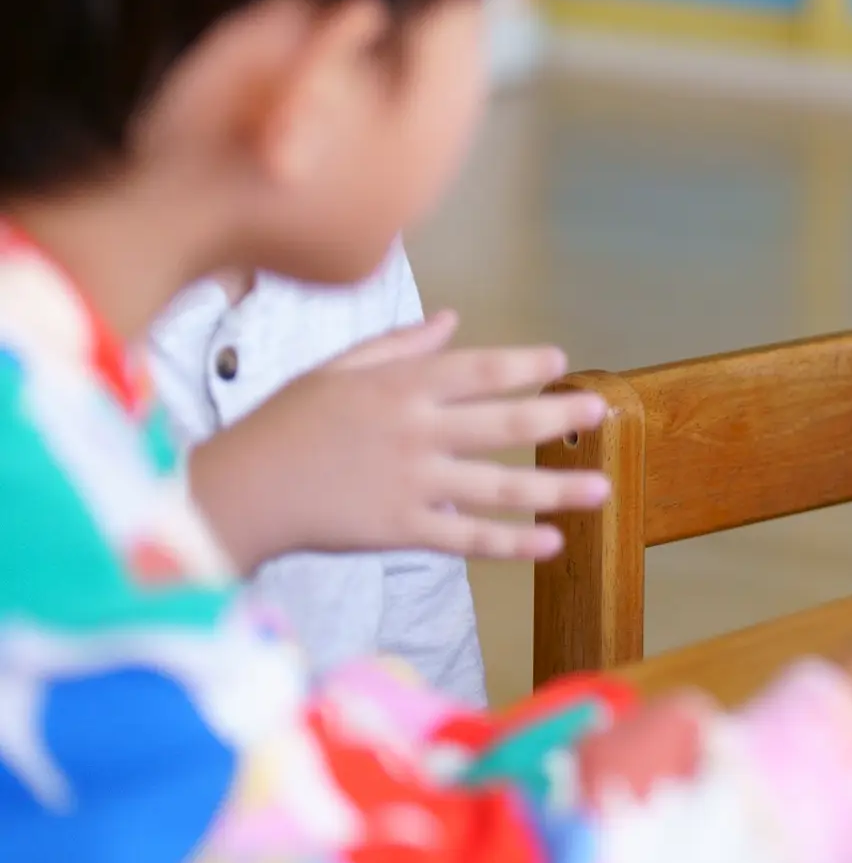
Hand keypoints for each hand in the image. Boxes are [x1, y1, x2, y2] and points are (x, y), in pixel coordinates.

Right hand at [184, 311, 611, 568]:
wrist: (236, 493)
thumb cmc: (282, 425)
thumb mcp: (335, 370)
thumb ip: (398, 346)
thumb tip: (451, 320)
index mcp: (399, 387)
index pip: (476, 368)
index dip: (522, 363)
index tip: (559, 359)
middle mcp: (413, 431)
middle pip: (502, 423)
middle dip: (558, 415)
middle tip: (603, 411)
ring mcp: (410, 483)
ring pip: (498, 485)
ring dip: (555, 488)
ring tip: (602, 488)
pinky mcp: (400, 529)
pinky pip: (467, 537)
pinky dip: (511, 541)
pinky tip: (552, 542)